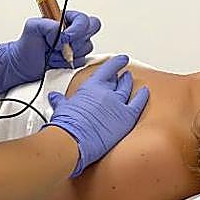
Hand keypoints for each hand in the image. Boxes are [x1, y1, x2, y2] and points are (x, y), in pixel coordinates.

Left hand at [0, 11, 100, 97]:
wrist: (22, 65)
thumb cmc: (26, 46)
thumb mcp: (33, 27)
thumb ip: (49, 25)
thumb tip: (63, 32)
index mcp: (65, 19)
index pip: (85, 19)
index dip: (77, 29)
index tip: (65, 37)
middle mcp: (73, 31)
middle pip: (92, 31)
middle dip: (76, 41)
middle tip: (60, 45)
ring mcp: (75, 45)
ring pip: (87, 48)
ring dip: (69, 53)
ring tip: (54, 53)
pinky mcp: (75, 59)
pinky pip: (83, 61)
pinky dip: (69, 63)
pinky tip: (57, 61)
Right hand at [44, 55, 148, 176]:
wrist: (74, 140)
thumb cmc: (67, 125)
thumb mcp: (62, 108)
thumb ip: (61, 101)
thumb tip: (55, 97)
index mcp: (91, 87)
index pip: (107, 70)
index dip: (115, 64)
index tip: (120, 60)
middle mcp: (106, 93)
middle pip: (117, 81)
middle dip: (120, 77)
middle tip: (123, 75)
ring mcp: (118, 104)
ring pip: (127, 89)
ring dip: (129, 84)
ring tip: (130, 80)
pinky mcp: (126, 118)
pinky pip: (138, 103)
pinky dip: (142, 96)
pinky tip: (145, 92)